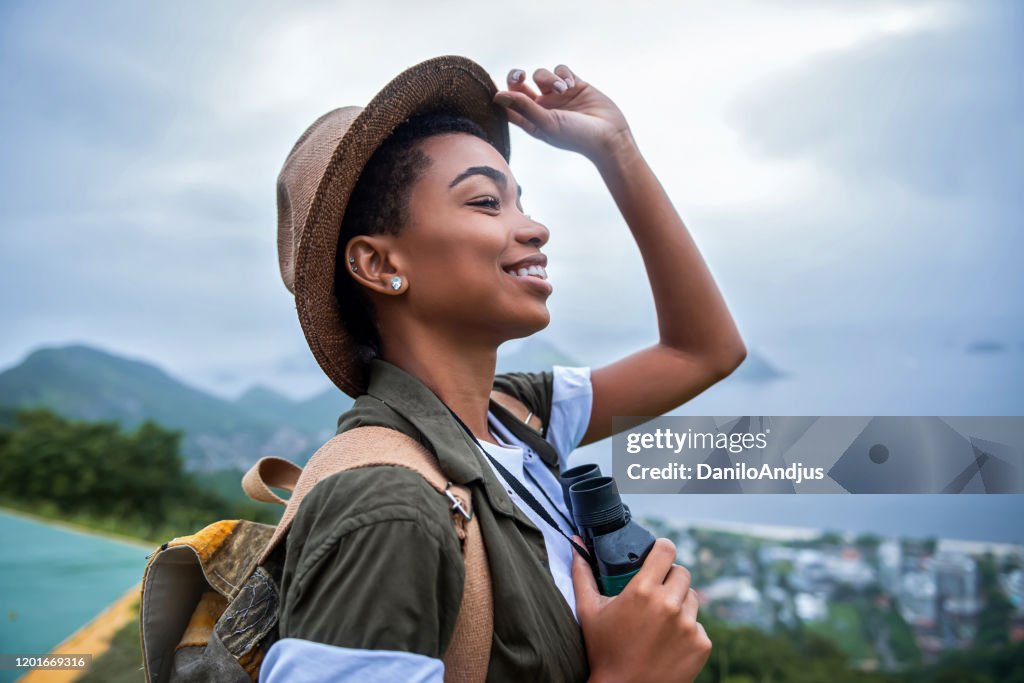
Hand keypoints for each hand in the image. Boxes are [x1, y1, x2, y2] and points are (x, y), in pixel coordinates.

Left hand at [494, 64, 633, 162]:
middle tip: (521, 75)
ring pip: (542, 75)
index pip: (509, 104)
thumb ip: (523, 107)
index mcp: (531, 120)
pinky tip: (571, 85)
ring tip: (563, 90)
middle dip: (517, 77)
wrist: (609, 135)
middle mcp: (542, 107)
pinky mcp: (574, 85)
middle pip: (520, 84)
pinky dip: (563, 74)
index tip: (503, 91)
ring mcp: (558, 95)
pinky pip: (561, 70)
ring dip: (550, 78)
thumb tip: (497, 96)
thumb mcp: (546, 122)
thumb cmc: (575, 136)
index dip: (503, 94)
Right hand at [573, 537, 710, 682]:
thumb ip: (583, 574)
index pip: (667, 550)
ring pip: (692, 598)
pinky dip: (687, 630)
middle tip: (655, 593)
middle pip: (682, 572)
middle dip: (669, 578)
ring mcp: (688, 625)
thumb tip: (577, 545)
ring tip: (660, 619)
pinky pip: (698, 625)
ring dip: (680, 603)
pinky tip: (668, 641)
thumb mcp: (589, 611)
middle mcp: (669, 604)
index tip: (657, 556)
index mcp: (643, 590)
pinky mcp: (701, 644)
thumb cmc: (603, 651)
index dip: (662, 550)